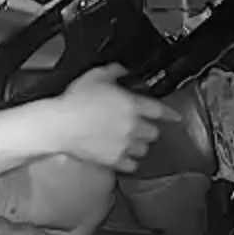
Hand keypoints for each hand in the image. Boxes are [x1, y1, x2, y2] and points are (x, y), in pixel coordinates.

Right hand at [53, 64, 181, 172]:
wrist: (59, 125)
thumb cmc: (74, 101)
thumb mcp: (94, 76)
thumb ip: (113, 72)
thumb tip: (121, 70)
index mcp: (133, 105)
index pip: (161, 111)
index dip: (170, 114)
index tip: (174, 117)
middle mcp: (133, 127)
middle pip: (154, 133)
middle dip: (148, 129)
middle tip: (139, 127)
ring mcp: (124, 145)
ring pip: (143, 149)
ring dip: (139, 145)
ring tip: (130, 142)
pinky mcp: (113, 160)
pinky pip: (130, 165)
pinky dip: (128, 162)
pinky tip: (123, 157)